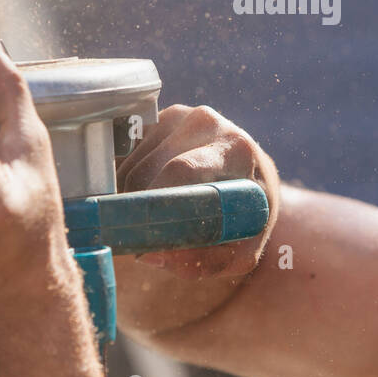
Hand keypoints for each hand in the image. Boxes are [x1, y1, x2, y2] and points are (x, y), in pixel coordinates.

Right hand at [115, 104, 279, 280]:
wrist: (252, 181)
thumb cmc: (246, 219)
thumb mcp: (240, 252)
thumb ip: (203, 260)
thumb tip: (150, 254)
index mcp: (236, 148)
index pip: (182, 170)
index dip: (156, 205)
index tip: (142, 236)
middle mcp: (206, 122)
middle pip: (148, 171)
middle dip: (141, 211)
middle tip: (145, 239)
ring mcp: (179, 116)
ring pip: (131, 168)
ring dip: (133, 201)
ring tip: (158, 218)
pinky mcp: (157, 119)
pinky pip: (125, 160)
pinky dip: (127, 186)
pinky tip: (151, 197)